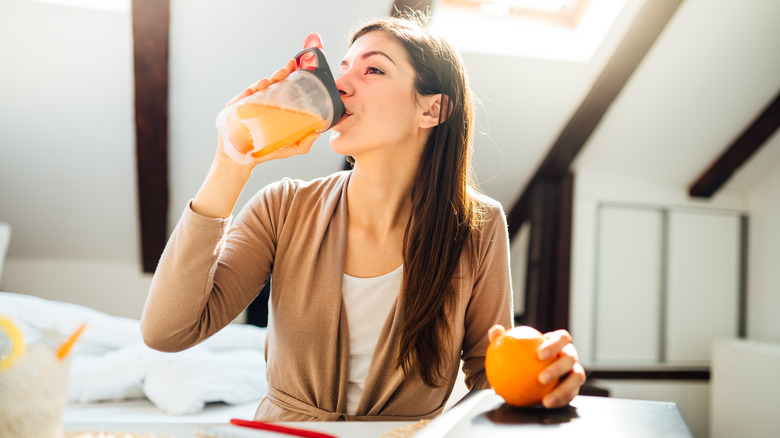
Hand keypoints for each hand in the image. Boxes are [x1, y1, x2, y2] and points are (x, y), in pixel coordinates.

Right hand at [216, 33, 324, 166]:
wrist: (240, 161)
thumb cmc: (262, 152)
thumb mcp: (286, 148)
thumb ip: (302, 144)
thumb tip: (316, 134)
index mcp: (273, 108)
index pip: (282, 89)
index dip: (289, 76)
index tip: (297, 66)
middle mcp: (260, 103)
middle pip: (271, 85)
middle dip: (280, 74)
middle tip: (289, 68)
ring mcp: (247, 105)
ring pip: (257, 88)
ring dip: (266, 81)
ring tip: (274, 77)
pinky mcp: (235, 111)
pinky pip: (242, 97)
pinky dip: (250, 91)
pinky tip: (258, 87)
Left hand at [488, 325, 585, 408]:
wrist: (528, 373)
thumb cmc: (520, 356)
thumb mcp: (510, 347)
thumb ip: (502, 338)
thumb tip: (495, 331)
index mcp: (558, 342)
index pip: (562, 338)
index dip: (555, 344)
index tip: (539, 354)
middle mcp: (569, 356)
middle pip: (570, 358)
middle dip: (558, 368)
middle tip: (541, 378)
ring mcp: (574, 372)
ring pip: (576, 378)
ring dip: (563, 389)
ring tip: (546, 399)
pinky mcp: (574, 387)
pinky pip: (570, 395)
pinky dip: (560, 400)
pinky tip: (545, 405)